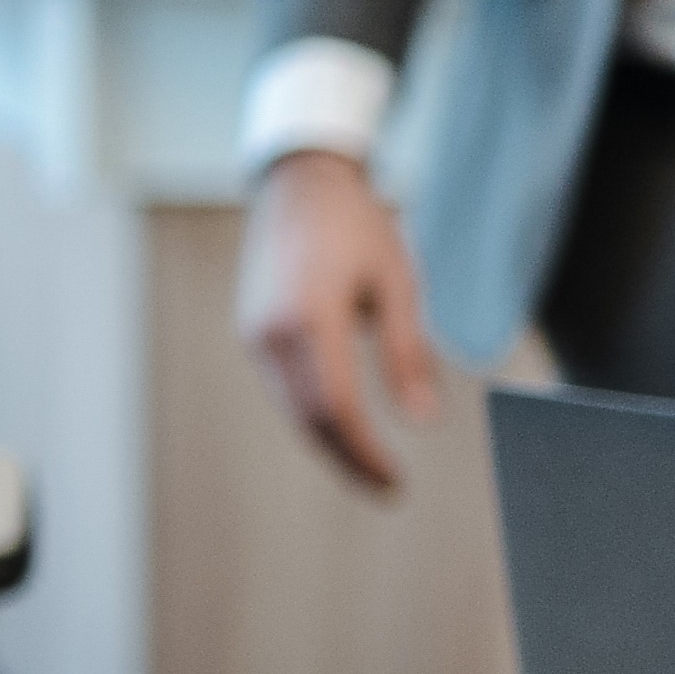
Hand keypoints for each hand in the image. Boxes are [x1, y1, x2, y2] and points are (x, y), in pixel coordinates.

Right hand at [233, 147, 444, 493]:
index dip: (365, 453)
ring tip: (371, 468)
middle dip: (349, 460)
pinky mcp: (252, 332)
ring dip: (330, 443)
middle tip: (388, 489)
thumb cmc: (356, 225)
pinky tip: (343, 429)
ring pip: (292, 409)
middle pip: (309, 419)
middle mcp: (271, 333)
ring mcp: (255, 334)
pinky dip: (313, 416)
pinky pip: (283, 389)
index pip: (336, 408)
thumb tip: (422, 420)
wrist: (298, 184)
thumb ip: (408, 352)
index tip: (396, 483)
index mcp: (309, 318)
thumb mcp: (397, 282)